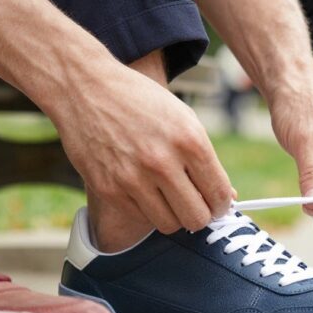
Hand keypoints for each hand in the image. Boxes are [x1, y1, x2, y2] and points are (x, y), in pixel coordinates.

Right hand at [52, 64, 233, 233]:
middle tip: (194, 206)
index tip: (216, 204)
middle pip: (197, 218)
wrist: (85, 88)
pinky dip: (146, 208)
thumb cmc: (139, 101)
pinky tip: (143, 188)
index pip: (219, 194)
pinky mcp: (109, 190)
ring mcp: (133, 178)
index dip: (221, 204)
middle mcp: (162, 162)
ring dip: (173, 215)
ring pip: (169, 225)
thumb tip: (227, 196)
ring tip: (168, 198)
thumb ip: (204, 157)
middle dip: (201, 215)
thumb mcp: (181, 117)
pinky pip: (140, 217)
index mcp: (189, 140)